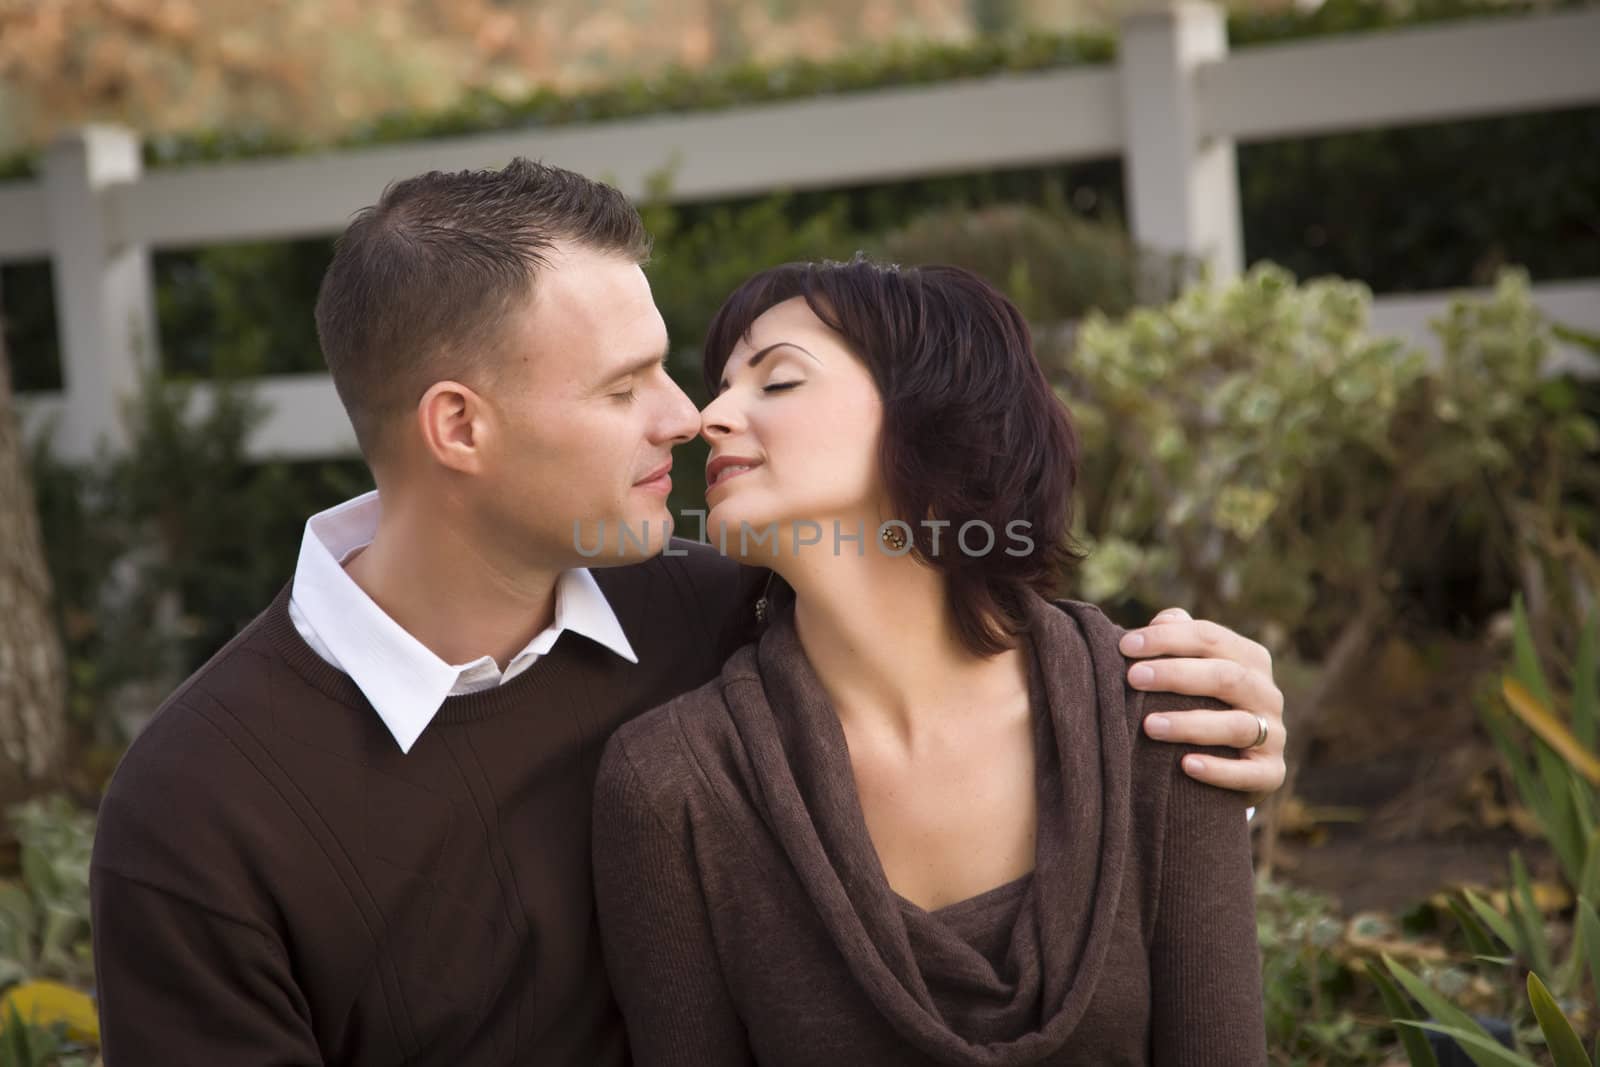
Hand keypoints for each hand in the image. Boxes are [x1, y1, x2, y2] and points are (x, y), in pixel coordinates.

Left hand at [1118, 608, 1285, 801]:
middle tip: (1133, 678)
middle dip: (1177, 675)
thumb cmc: (1201, 701)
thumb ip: (1179, 639)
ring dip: (1191, 724)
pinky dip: (1219, 770)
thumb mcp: (1193, 667)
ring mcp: (1273, 735)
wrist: (1232, 762)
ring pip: (1237, 726)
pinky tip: (1187, 766)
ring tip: (1149, 725)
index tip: (1125, 646)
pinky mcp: (1271, 773)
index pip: (1210, 638)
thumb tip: (1162, 620)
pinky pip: (1249, 773)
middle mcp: (1267, 693)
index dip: (1168, 639)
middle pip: (1226, 677)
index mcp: (1250, 659)